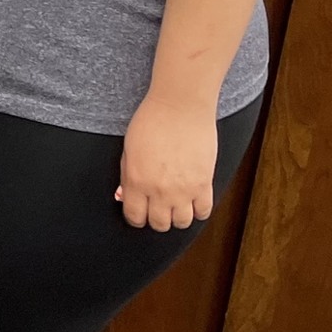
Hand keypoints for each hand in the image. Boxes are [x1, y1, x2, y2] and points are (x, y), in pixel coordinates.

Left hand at [116, 93, 216, 230]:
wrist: (180, 107)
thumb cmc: (151, 121)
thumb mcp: (128, 150)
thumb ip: (127, 177)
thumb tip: (126, 196)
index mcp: (136, 181)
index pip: (135, 217)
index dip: (136, 218)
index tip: (139, 213)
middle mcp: (159, 190)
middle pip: (159, 224)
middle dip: (156, 219)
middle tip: (157, 208)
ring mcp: (184, 189)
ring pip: (181, 223)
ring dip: (177, 217)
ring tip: (176, 206)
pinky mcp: (205, 184)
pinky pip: (204, 212)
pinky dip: (198, 211)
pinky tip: (193, 201)